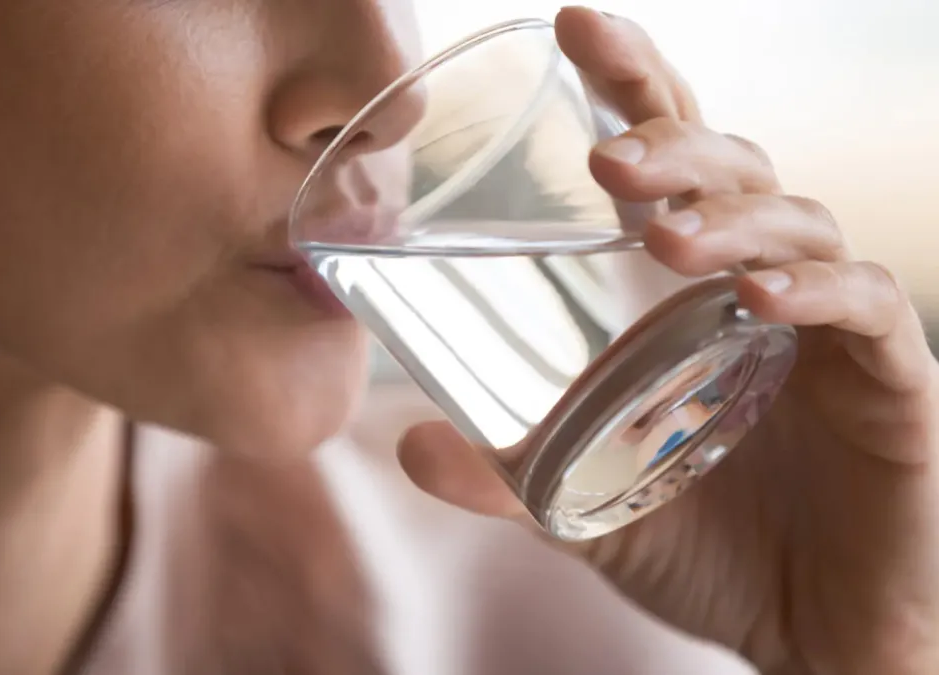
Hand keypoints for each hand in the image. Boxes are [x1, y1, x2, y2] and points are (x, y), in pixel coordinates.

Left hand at [396, 7, 938, 673]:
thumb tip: (408, 441)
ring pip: (796, 219)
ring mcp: (831, 325)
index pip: (668, 163)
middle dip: (674, 141)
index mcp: (689, 291)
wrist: (812, 634)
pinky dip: (816, 289)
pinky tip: (760, 296)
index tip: (574, 27)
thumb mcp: (582, 507)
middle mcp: (761, 284)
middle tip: (610, 156)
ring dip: (730, 214)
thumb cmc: (706, 547)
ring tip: (665, 235)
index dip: (633, 84)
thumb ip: (506, 476)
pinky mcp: (890, 381)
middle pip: (733, 166)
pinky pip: (865, 309)